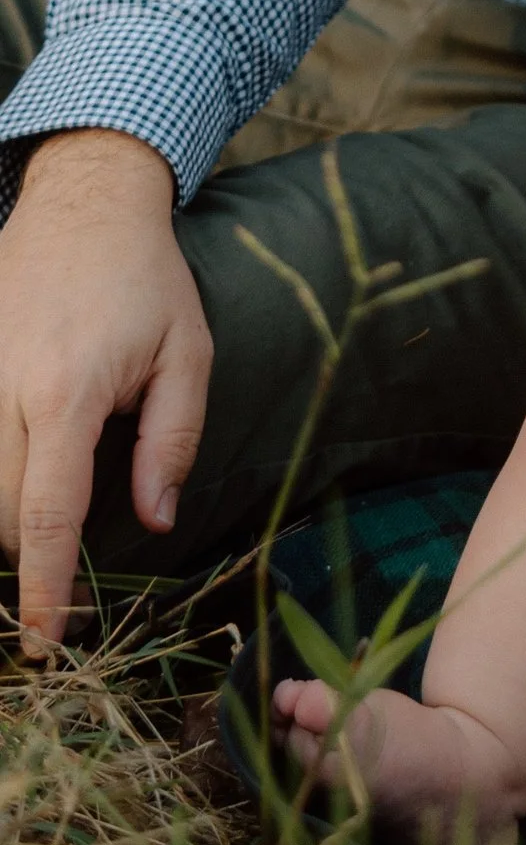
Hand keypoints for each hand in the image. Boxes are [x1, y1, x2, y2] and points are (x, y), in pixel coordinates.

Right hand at [0, 129, 209, 649]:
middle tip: (69, 571)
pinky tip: (22, 473)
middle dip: (36, 553)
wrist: (83, 205)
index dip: (47, 586)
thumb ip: (172, 441)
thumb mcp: (189, 353)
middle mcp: (4, 389)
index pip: (49, 513)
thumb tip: (152, 520)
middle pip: (4, 514)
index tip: (48, 638)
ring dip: (11, 514)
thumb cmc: (146, 281)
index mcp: (69, 392)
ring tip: (47, 516)